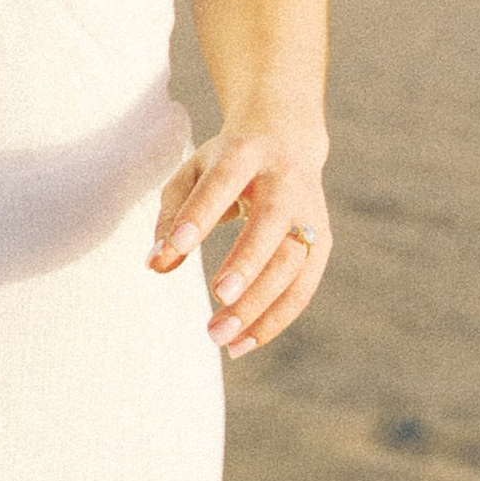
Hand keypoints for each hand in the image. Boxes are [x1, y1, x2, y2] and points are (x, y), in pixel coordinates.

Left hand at [150, 129, 330, 354]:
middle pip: (270, 226)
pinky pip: (303, 287)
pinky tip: (244, 342)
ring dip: (259, 305)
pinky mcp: (322, 241)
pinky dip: (275, 319)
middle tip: (217, 298)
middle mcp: (284, 181)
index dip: (200, 215)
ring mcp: (309, 212)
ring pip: (292, 264)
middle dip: (246, 264)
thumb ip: (171, 217)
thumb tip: (156, 264)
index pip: (222, 184)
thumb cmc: (225, 163)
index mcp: (245, 153)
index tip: (176, 247)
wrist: (286, 138)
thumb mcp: (191, 174)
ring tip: (221, 338)